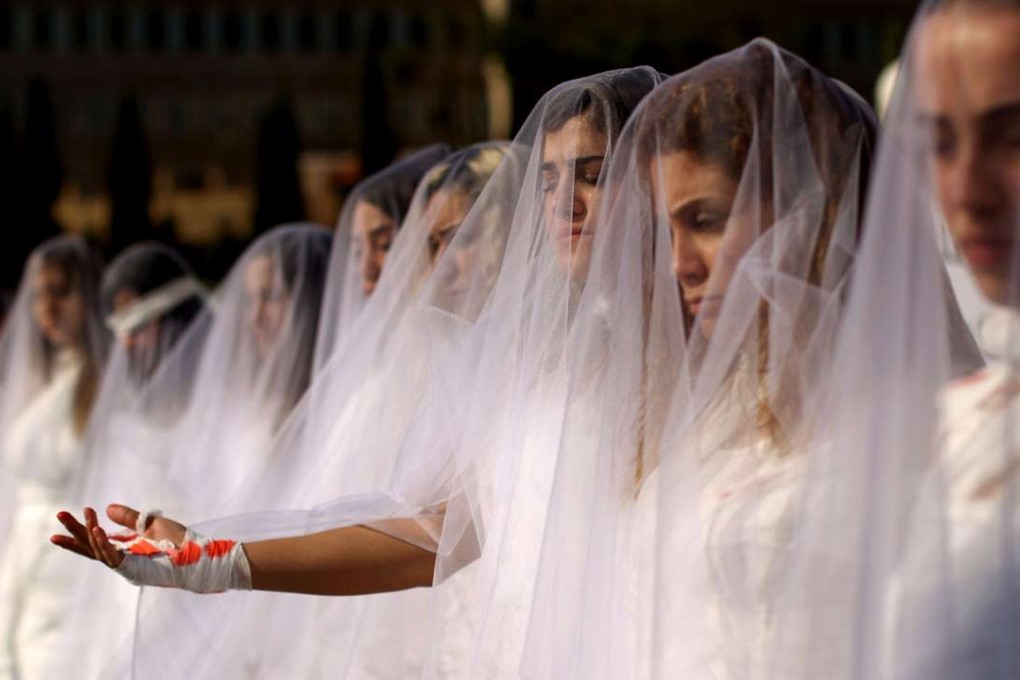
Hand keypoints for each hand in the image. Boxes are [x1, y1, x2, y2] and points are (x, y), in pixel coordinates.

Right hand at [51, 504, 186, 568]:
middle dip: (74, 531)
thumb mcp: (150, 523)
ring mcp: (126, 566)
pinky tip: (97, 530)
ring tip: (85, 516)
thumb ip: (129, 518)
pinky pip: (113, 557)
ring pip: (99, 551)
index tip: (65, 515)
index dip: (80, 529)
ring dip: (89, 532)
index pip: (95, 540)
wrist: (197, 556)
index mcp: (125, 548)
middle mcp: (122, 558)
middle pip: (90, 546)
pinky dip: (104, 544)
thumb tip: (107, 508)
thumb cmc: (179, 542)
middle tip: (58, 515)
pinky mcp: (134, 570)